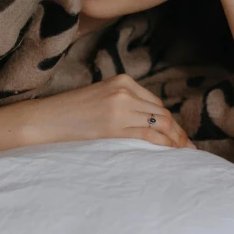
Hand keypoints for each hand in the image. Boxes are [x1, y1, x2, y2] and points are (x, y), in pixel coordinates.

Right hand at [24, 74, 194, 148]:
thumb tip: (147, 122)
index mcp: (121, 80)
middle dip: (177, 131)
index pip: (155, 102)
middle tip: (188, 147)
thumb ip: (124, 102)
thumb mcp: (100, 97)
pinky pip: (148, 136)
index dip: (169, 121)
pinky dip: (164, 144)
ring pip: (159, 123)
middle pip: (161, 112)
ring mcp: (120, 108)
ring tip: (184, 152)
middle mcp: (124, 91)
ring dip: (175, 139)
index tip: (178, 134)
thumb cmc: (70, 112)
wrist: (46, 119)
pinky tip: (171, 152)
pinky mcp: (114, 126)